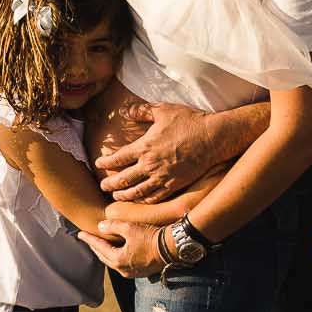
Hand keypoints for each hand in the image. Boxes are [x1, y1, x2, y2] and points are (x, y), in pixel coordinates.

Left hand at [80, 220, 165, 278]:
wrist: (172, 247)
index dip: (89, 239)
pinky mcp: (140, 272)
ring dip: (106, 253)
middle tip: (88, 239)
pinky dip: (117, 256)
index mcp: (117, 260)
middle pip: (104, 257)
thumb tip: (100, 227)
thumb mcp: (130, 228)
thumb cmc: (151, 237)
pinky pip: (123, 264)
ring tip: (101, 245)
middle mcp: (122, 269)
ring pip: (113, 262)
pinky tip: (118, 250)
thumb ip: (112, 226)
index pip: (98, 247)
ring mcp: (132, 272)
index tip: (80, 234)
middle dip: (96, 247)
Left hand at [95, 101, 211, 201]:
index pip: (118, 158)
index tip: (99, 163)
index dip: (106, 162)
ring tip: (116, 196)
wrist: (212, 138)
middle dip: (110, 184)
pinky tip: (139, 201)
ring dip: (124, 195)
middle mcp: (150, 165)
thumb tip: (124, 110)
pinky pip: (155, 198)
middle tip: (103, 185)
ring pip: (137, 192)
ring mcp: (162, 177)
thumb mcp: (163, 110)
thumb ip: (141, 111)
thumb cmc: (189, 122)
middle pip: (123, 179)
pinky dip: (143, 201)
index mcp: (144, 147)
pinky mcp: (174, 185)